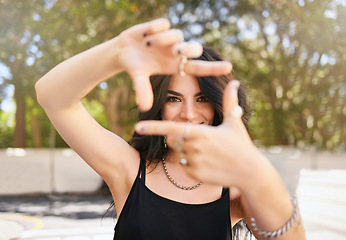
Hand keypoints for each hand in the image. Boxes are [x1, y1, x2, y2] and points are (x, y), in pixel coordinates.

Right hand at [115, 18, 232, 110]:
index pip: (198, 67)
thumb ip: (142, 90)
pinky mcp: (162, 25)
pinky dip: (154, 29)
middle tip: (174, 51)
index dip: (213, 68)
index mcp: (175, 66)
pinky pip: (164, 24)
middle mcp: (176, 52)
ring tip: (147, 44)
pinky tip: (145, 35)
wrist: (122, 51)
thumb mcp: (138, 77)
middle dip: (186, 49)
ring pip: (177, 35)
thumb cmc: (134, 66)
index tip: (229, 67)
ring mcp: (170, 38)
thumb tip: (144, 107)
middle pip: (193, 48)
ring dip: (162, 40)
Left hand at [135, 80, 268, 192]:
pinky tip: (209, 165)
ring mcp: (193, 162)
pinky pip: (185, 167)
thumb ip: (230, 101)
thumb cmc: (242, 144)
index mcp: (199, 132)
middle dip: (179, 140)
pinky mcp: (194, 175)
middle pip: (173, 141)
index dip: (153, 127)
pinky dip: (193, 165)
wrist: (249, 172)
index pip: (170, 128)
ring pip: (179, 155)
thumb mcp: (234, 122)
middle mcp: (193, 147)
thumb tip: (234, 81)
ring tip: (208, 154)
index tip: (138, 127)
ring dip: (187, 153)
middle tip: (197, 141)